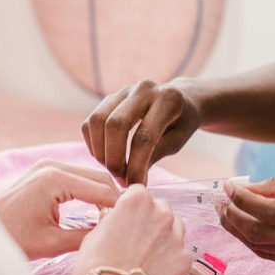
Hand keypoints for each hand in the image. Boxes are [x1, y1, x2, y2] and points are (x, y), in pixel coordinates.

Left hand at [0, 160, 118, 259]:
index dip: (119, 208)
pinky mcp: (44, 170)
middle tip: (126, 223)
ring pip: (90, 176)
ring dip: (103, 195)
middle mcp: (52, 165)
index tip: (133, 225)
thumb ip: (87, 235)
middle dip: (114, 199)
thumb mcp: (53, 243)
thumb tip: (113, 232)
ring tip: (112, 220)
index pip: (101, 189)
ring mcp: (47, 165)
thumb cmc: (12, 238)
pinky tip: (96, 211)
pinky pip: (77, 178)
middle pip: (99, 178)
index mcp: (55, 179)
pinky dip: (89, 192)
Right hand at [71, 186, 191, 274]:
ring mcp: (176, 235)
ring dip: (165, 236)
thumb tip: (114, 216)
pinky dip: (171, 259)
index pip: (138, 193)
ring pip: (175, 227)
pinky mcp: (185, 258)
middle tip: (137, 241)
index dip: (131, 208)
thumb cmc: (95, 265)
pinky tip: (156, 272)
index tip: (126, 221)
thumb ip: (111, 219)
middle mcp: (160, 212)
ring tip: (148, 256)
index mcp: (137, 200)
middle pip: (160, 208)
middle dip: (151, 220)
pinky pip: (180, 252)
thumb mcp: (94, 233)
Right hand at [82, 78, 201, 186]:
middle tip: (122, 179)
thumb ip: (155, 155)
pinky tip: (106, 156)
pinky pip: (92, 120)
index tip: (136, 185)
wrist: (182, 98)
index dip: (136, 166)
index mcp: (167, 100)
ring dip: (100, 151)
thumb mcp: (178, 140)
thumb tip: (133, 179)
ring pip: (98, 120)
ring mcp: (124, 90)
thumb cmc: (182, 122)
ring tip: (114, 168)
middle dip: (114, 159)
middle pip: (115, 125)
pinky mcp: (111, 97)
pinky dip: (94, 142)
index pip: (144, 137)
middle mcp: (143, 89)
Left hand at [219, 171, 274, 269]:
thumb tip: (250, 189)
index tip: (228, 186)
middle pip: (259, 233)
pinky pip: (274, 255)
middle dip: (232, 217)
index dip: (241, 200)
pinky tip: (245, 227)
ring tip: (226, 213)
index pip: (268, 211)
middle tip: (220, 201)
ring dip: (238, 231)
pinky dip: (254, 242)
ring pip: (262, 248)